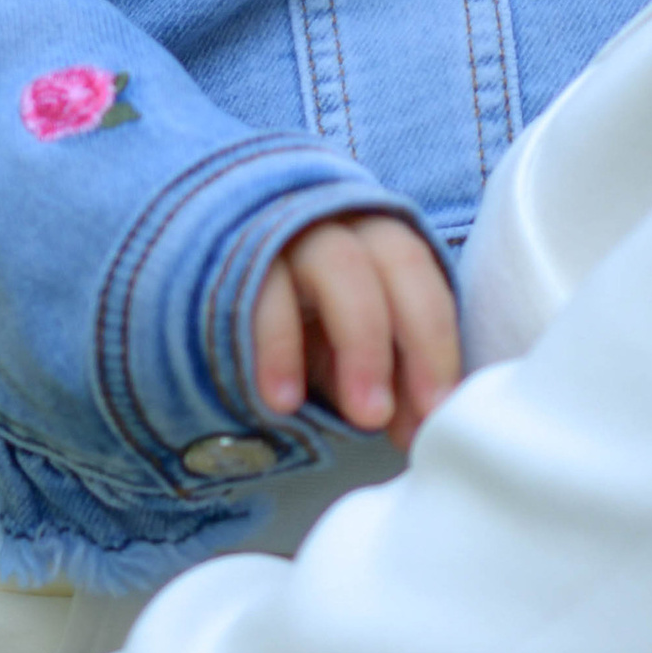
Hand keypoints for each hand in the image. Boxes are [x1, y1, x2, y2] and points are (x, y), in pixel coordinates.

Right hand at [252, 212, 461, 448]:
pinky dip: (278, 349)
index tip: (437, 408)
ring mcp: (289, 232)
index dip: (437, 340)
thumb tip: (417, 427)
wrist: (214, 288)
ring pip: (338, 266)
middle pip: (393, 260)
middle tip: (397, 414)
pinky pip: (263, 294)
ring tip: (361, 418)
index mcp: (379, 240)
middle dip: (414, 337)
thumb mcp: (347, 350)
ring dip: (360, 343)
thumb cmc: (299, 318)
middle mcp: (342, 225)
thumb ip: (387, 379)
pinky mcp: (235, 256)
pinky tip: (284, 401)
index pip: (423, 274)